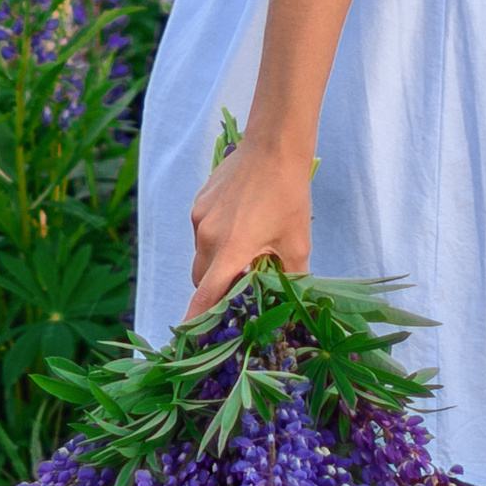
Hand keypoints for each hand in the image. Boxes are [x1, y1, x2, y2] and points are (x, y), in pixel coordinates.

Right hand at [186, 135, 310, 316]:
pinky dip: (215, 239)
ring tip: (245, 251)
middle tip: (241, 288)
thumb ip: (289, 277)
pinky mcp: (199, 202)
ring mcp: (200, 217)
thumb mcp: (296, 242)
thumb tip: (289, 302)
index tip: (188, 338)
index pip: (205, 296)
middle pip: (201, 279)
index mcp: (231, 250)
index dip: (196, 320)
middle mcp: (207, 235)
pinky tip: (240, 225)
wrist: (274, 146)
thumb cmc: (289, 195)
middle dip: (216, 290)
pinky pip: (202, 232)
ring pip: (201, 255)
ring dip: (216, 263)